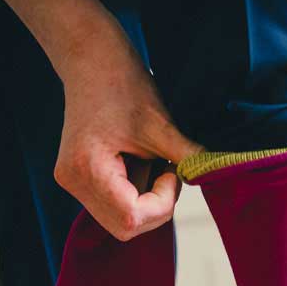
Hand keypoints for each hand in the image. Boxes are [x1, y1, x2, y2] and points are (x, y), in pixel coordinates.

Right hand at [0, 0, 200, 239]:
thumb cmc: (122, 84)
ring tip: (148, 158)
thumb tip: (213, 176)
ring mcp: (72, 182)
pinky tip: (136, 160)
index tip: (172, 171)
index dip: (162, 203)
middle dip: (156, 206)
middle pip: (126, 226)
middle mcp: (73, 182)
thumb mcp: (161, 125)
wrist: (91, 59)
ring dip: (146, 198)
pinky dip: (135, 190)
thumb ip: (187, 159)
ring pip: (122, 219)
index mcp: (87, 169)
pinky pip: (115, 203)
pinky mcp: (78, 179)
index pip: (132, 218)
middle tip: (165, 168)